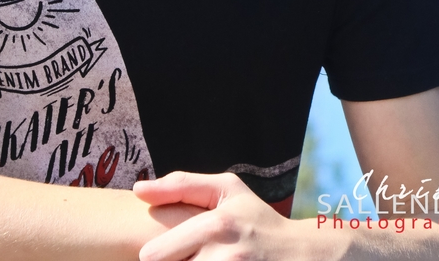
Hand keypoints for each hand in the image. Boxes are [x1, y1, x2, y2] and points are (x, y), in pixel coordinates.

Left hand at [133, 171, 295, 260]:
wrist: (300, 255)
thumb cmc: (255, 218)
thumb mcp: (226, 190)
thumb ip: (181, 185)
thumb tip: (138, 190)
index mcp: (216, 224)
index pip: (157, 254)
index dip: (153, 256)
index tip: (153, 254)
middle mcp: (225, 257)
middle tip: (184, 255)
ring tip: (203, 258)